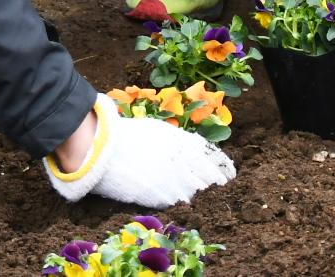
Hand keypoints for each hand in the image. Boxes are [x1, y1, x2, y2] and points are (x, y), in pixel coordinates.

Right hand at [46, 96, 234, 206]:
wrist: (104, 151)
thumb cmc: (129, 137)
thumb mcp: (160, 132)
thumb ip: (180, 142)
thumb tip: (196, 153)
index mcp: (183, 143)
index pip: (212, 158)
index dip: (223, 168)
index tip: (230, 174)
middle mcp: (182, 162)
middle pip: (209, 178)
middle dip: (216, 184)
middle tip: (220, 190)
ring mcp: (171, 181)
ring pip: (196, 193)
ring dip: (199, 195)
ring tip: (203, 198)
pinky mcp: (159, 198)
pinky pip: (177, 202)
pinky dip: (180, 201)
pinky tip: (180, 201)